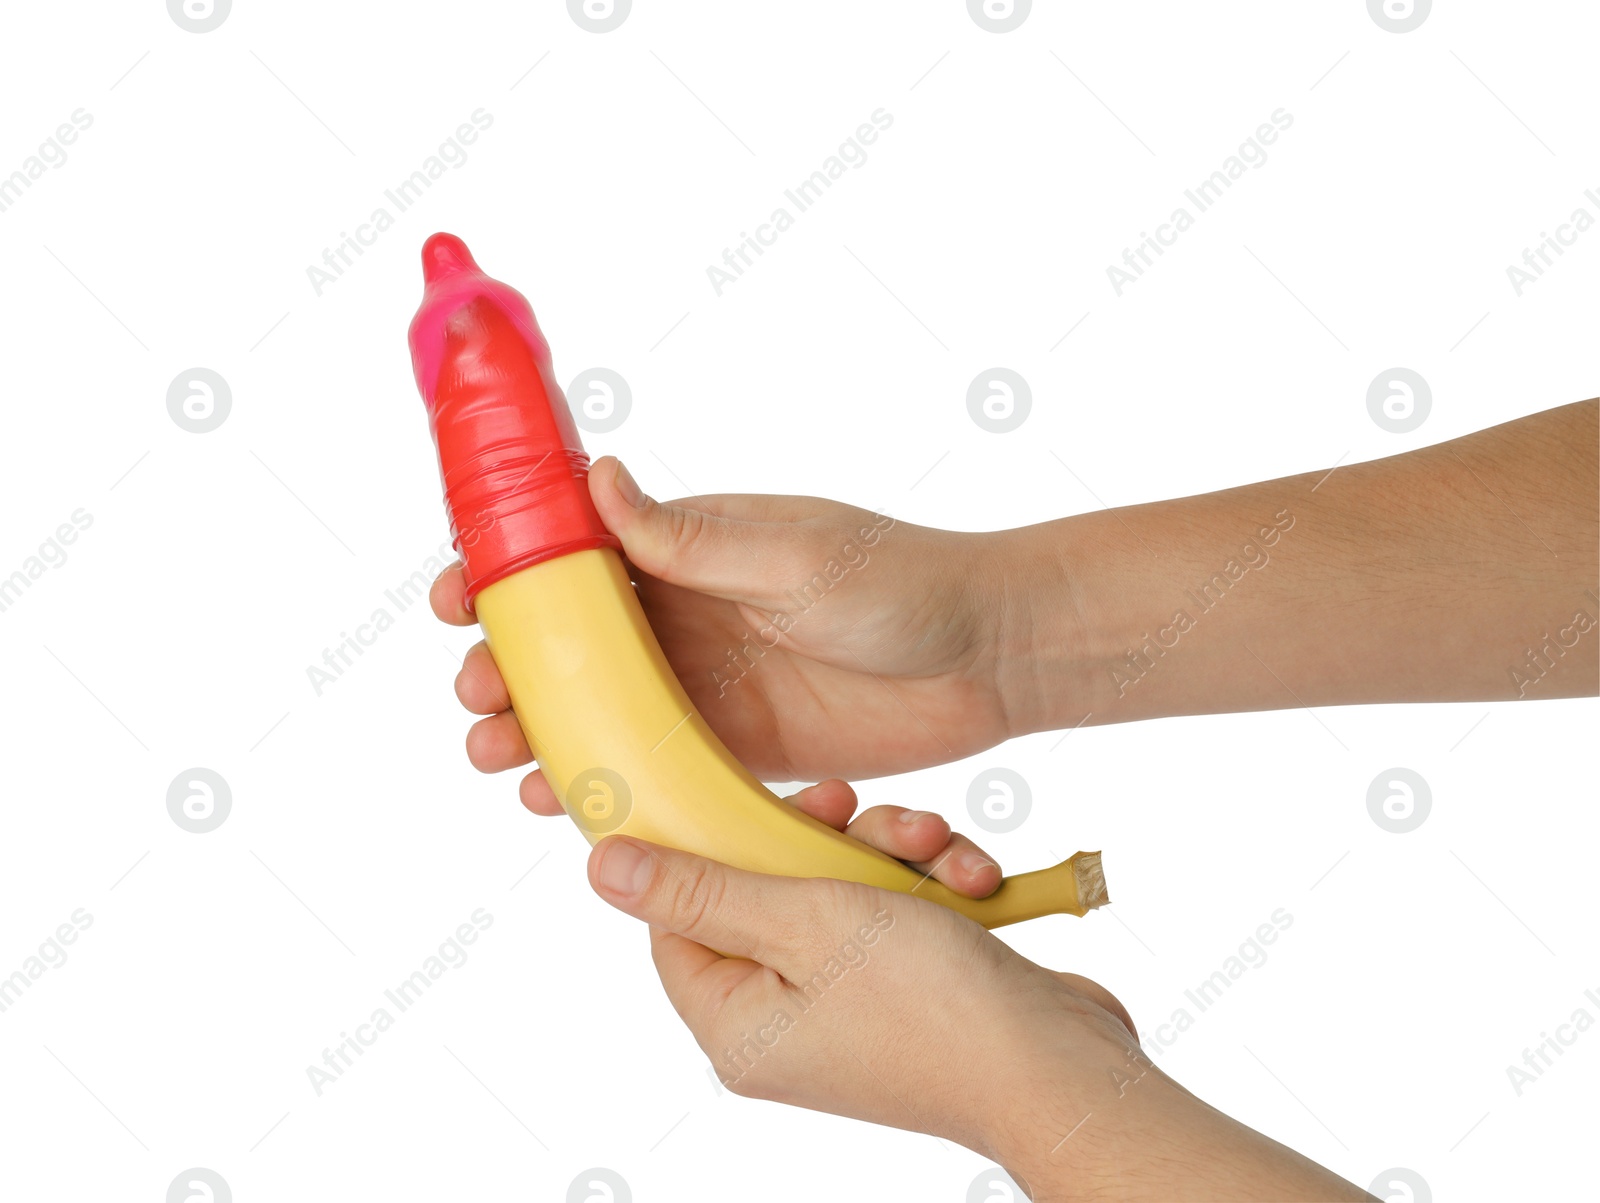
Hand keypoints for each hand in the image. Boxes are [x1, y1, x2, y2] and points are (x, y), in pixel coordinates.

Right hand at [432, 456, 1022, 782]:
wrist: (987, 658)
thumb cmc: (902, 583)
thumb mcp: (794, 553)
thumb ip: (692, 535)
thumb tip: (596, 479)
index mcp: (687, 549)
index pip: (573, 555)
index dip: (507, 575)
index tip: (459, 599)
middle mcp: (683, 616)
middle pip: (567, 644)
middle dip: (508, 667)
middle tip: (479, 698)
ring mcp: (704, 687)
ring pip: (595, 712)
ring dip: (538, 731)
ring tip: (498, 759)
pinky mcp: (734, 748)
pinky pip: (650, 768)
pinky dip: (600, 783)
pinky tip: (561, 804)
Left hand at [587, 838, 1371, 1202]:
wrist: (1061, 1068)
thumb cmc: (933, 1008)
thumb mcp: (805, 922)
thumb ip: (703, 888)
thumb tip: (602, 867)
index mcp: (735, 1020)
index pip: (678, 917)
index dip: (708, 846)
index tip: (745, 793)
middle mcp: (782, 1019)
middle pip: (765, 890)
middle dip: (822, 837)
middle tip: (849, 806)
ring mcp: (847, 1005)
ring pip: (839, 887)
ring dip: (891, 852)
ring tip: (935, 849)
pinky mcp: (906, 988)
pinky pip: (893, 910)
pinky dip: (929, 884)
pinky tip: (971, 877)